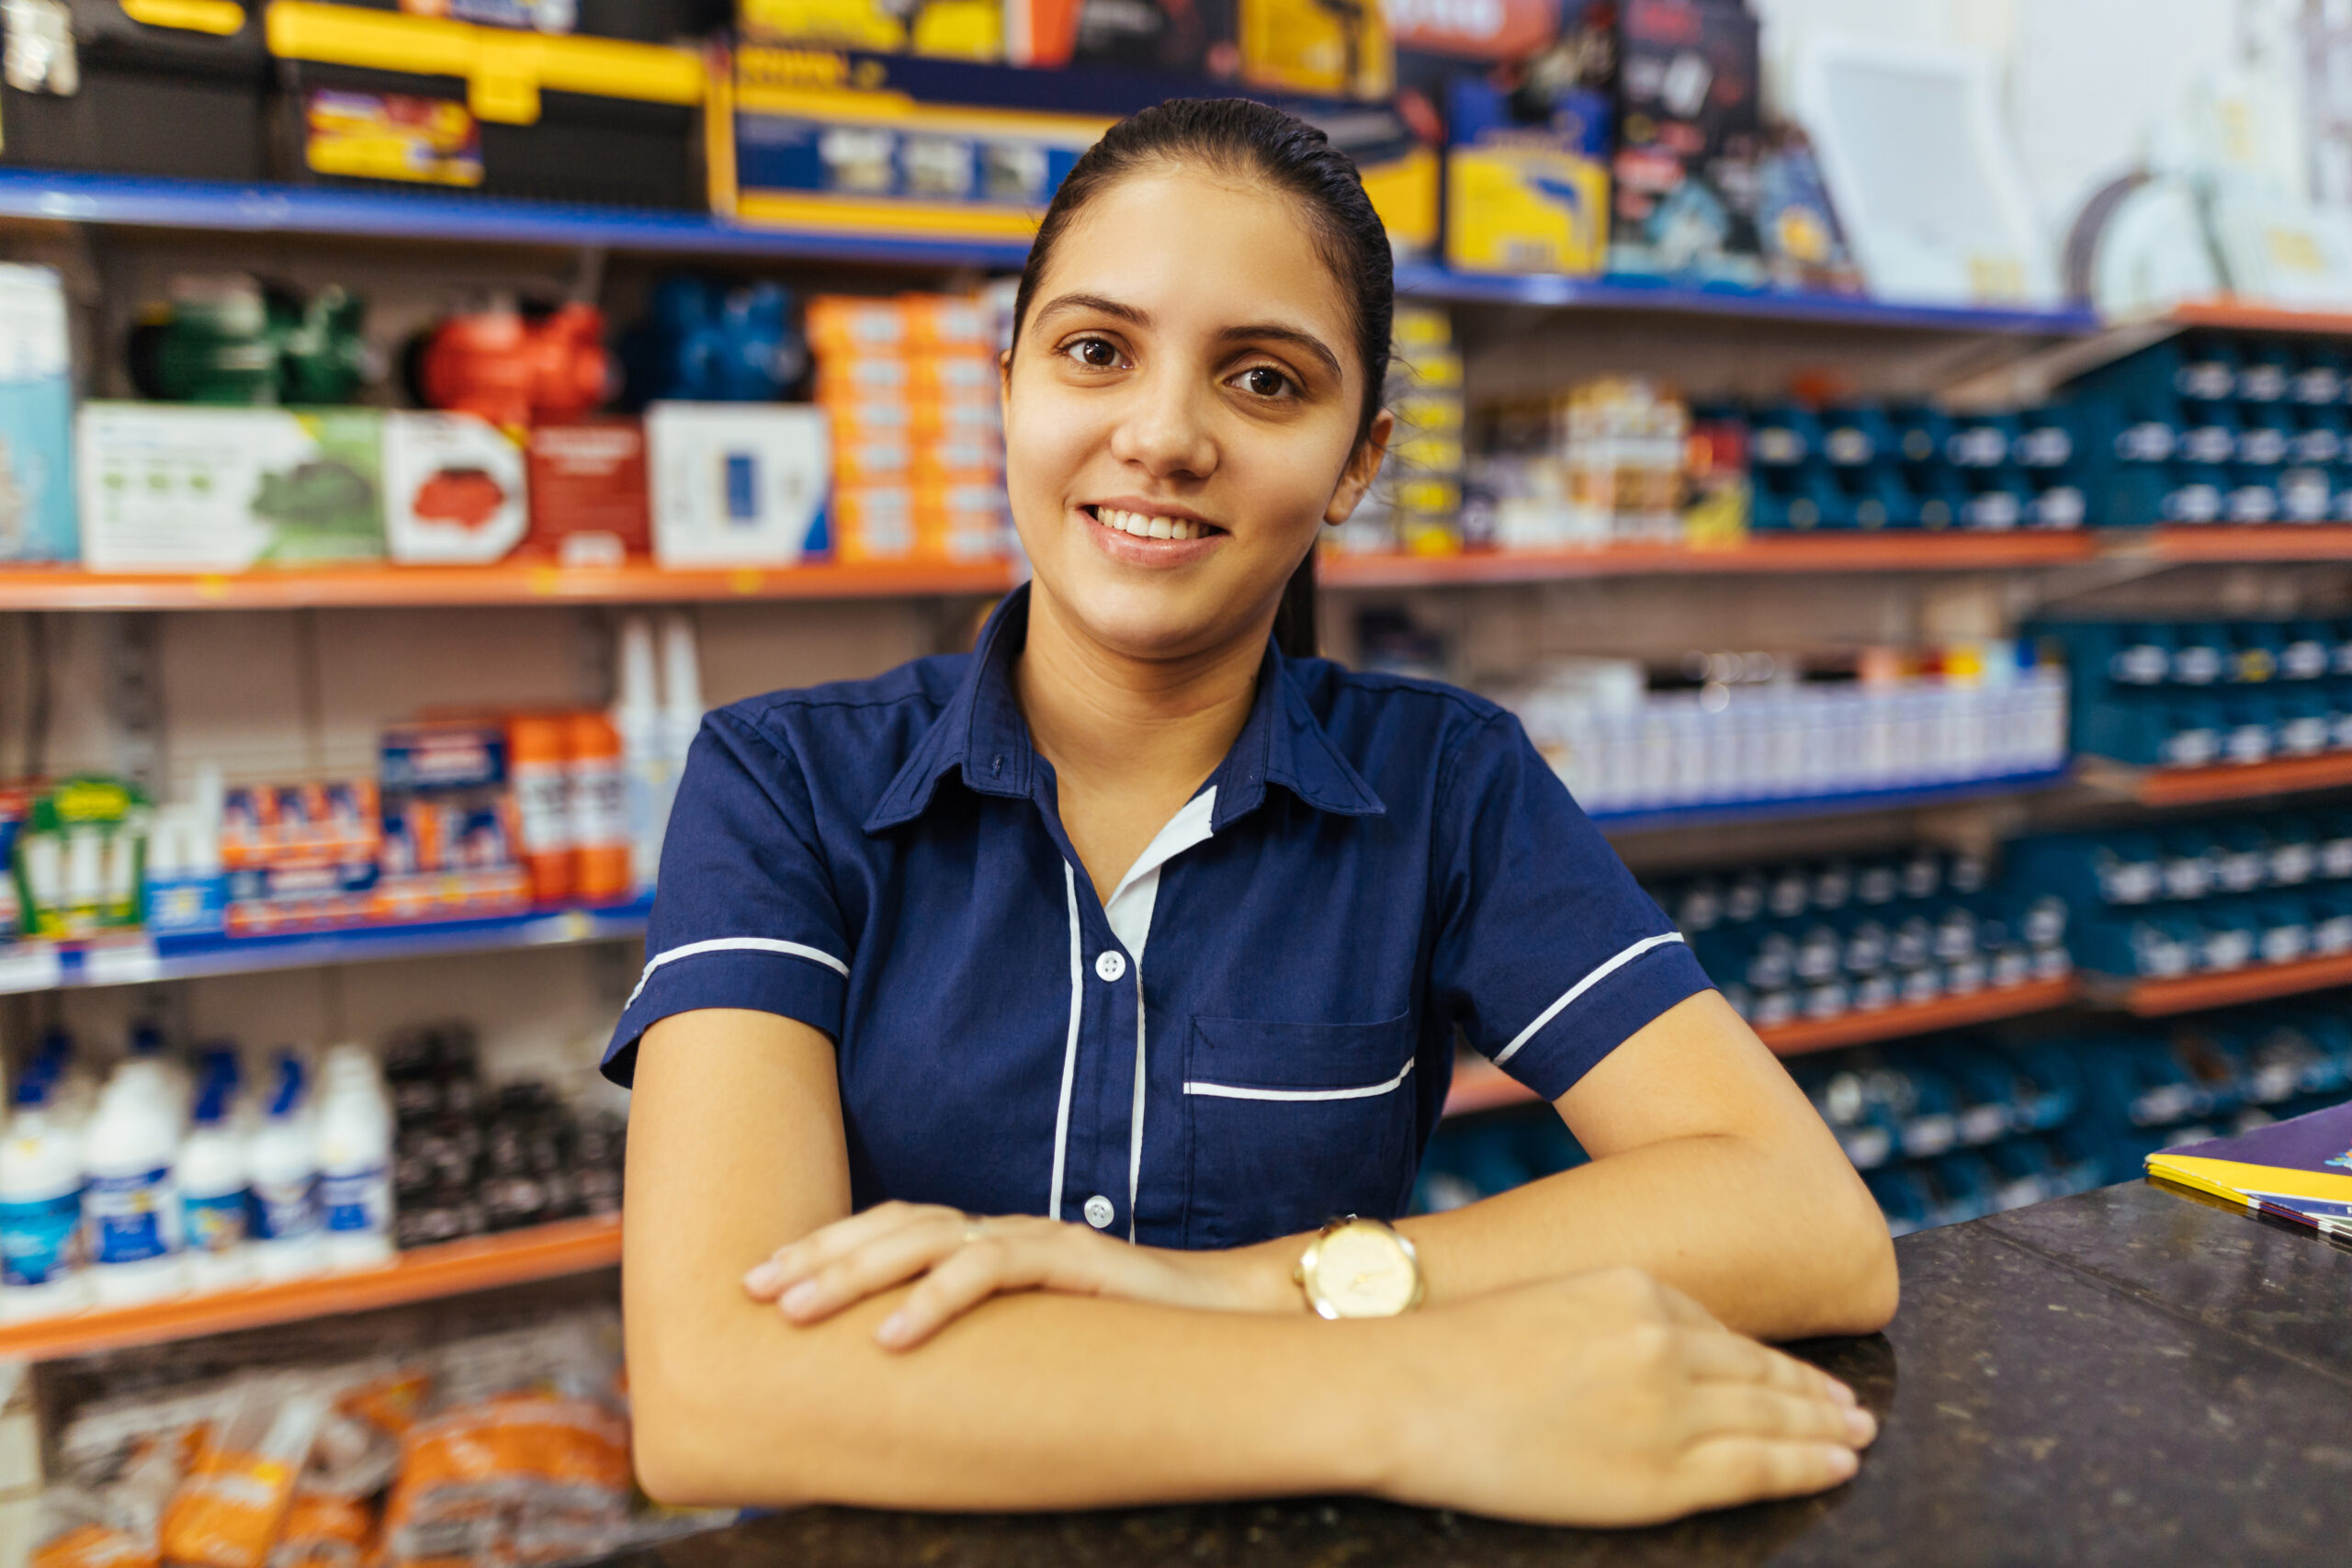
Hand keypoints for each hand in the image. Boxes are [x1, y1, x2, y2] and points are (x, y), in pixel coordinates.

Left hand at [742, 1202, 1293, 1348]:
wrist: (1235, 1319)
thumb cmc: (1133, 1339)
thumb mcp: (1037, 1341)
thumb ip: (985, 1343)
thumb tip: (902, 1384)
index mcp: (991, 1245)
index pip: (892, 1228)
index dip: (825, 1246)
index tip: (758, 1279)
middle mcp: (1005, 1232)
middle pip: (894, 1225)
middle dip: (817, 1255)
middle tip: (753, 1289)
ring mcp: (1037, 1240)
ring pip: (927, 1239)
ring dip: (853, 1273)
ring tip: (795, 1312)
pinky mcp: (1073, 1260)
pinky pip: (991, 1271)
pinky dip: (933, 1300)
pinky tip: (889, 1338)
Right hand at [1380, 1268, 1875, 1525]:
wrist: (1404, 1390)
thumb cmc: (1447, 1352)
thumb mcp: (1541, 1303)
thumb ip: (1600, 1321)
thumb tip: (1636, 1354)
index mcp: (1632, 1289)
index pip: (1715, 1327)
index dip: (1761, 1355)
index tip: (1788, 1369)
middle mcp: (1664, 1341)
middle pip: (1758, 1369)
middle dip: (1808, 1389)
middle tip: (1849, 1404)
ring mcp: (1668, 1408)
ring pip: (1771, 1417)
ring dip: (1823, 1426)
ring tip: (1857, 1433)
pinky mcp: (1660, 1473)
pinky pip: (1756, 1468)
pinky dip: (1806, 1465)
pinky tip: (1836, 1463)